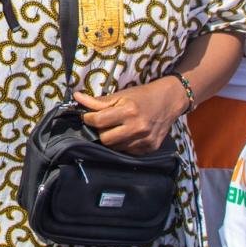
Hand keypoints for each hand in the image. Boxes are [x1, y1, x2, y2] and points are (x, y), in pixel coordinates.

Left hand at [73, 77, 187, 154]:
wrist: (169, 101)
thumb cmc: (142, 96)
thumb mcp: (120, 95)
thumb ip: (98, 101)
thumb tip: (77, 97)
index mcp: (129, 111)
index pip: (99, 121)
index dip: (88, 118)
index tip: (87, 116)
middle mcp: (138, 127)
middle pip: (105, 139)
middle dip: (100, 131)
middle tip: (102, 123)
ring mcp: (145, 140)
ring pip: (116, 147)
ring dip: (111, 138)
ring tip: (115, 128)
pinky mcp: (150, 148)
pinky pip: (128, 151)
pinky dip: (123, 144)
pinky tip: (126, 134)